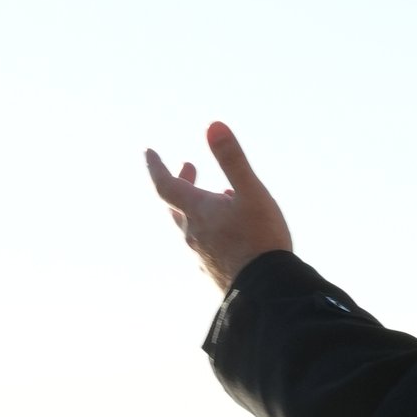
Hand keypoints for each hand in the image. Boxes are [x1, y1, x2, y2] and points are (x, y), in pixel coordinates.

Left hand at [144, 121, 293, 292]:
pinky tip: (231, 232)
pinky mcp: (215, 272)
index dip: (155, 166)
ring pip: (193, 226)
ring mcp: (202, 256)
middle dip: (180, 182)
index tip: (148, 152)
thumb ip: (232, 160)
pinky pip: (207, 245)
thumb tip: (213, 125)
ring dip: (201, 207)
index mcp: (197, 212)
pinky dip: (213, 229)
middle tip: (188, 166)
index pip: (165, 185)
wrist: (268, 291)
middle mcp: (193, 234)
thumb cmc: (260, 240)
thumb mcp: (251, 193)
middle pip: (176, 205)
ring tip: (221, 197)